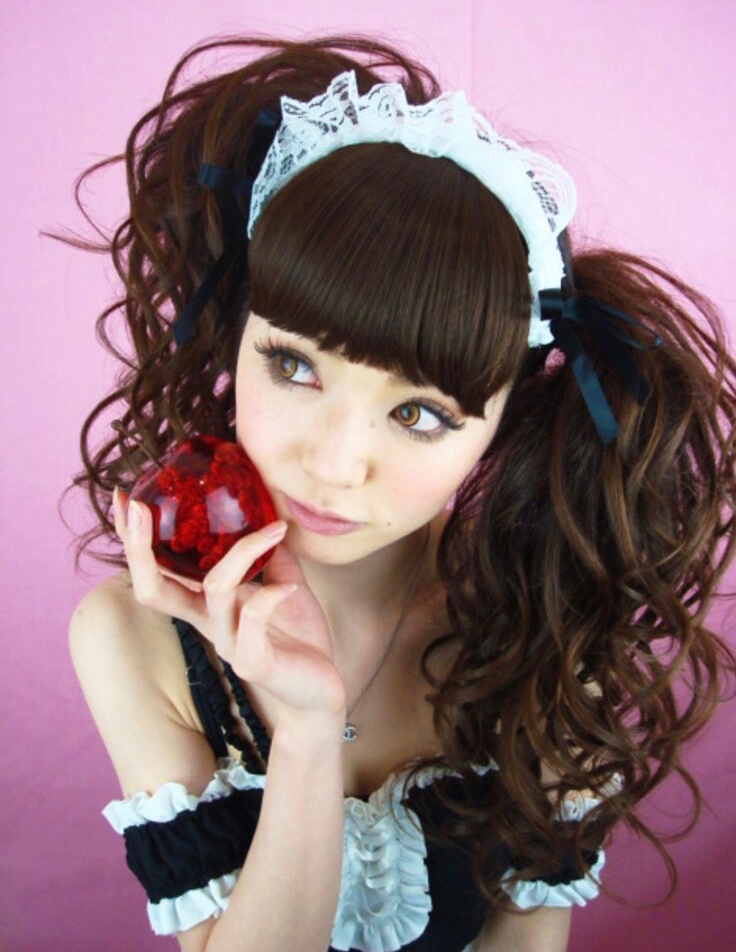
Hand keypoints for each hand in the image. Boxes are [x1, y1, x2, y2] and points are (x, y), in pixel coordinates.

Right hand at [114, 489, 345, 727]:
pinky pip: (253, 618)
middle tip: (142, 508)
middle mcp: (207, 622)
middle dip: (140, 548)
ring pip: (214, 589)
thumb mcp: (284, 582)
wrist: (320, 689)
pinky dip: (272, 593)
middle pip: (153, 589)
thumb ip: (270, 553)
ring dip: (243, 552)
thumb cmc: (297, 636)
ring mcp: (228, 642)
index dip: (134, 539)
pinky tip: (293, 585)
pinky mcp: (254, 661)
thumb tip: (270, 512)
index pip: (155, 571)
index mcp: (205, 604)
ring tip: (273, 531)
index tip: (125, 497)